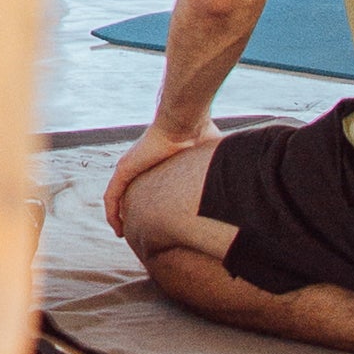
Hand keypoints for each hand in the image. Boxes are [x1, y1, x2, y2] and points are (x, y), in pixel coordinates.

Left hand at [104, 119, 212, 236]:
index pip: (149, 183)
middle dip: (130, 211)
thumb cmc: (199, 132)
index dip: (150, 200)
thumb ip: (215, 165)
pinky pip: (111, 196)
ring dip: (117, 215)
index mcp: (158, 161)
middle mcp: (141, 163)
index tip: (156, 217)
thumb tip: (242, 172)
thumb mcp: (208, 154)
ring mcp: (131, 166)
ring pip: (117, 196)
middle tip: (136, 230)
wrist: (185, 121)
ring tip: (122, 232)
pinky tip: (116, 228)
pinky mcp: (124, 169)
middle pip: (130, 191)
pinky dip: (112, 212)